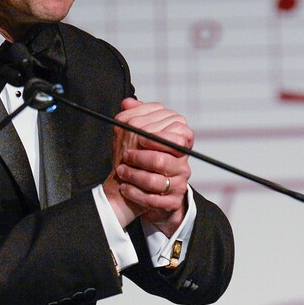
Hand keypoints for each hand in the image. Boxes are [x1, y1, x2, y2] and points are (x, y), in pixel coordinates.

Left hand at [103, 98, 192, 233]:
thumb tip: (128, 102)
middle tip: (125, 156)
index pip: (178, 136)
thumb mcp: (141, 138)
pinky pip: (154, 200)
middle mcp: (182, 165)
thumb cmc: (144, 161)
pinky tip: (125, 188)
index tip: (139, 139)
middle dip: (140, 158)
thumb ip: (138, 118)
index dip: (158, 137)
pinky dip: (135, 194)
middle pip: (163, 160)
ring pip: (156, 181)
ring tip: (122, 171)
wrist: (146, 191)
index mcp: (178, 146)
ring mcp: (179, 184)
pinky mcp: (172, 202)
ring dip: (134, 176)